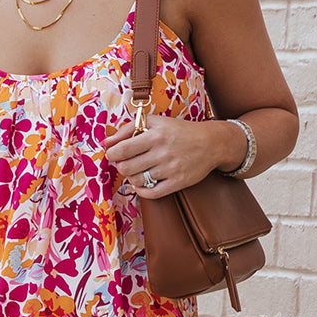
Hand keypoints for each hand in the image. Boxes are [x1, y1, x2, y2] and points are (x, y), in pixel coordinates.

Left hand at [104, 114, 245, 196]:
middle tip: (126, 162)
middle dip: (121, 166)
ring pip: (137, 181)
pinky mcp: (177, 183)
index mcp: (155, 135)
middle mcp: (162, 153)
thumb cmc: (179, 131)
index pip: (122, 150)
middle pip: (127, 168)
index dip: (112, 154)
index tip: (113, 154)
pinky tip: (142, 182)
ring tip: (137, 170)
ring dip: (132, 177)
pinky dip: (141, 190)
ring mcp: (170, 169)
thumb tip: (106, 142)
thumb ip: (128, 129)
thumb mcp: (155, 122)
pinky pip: (151, 193)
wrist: (211, 143)